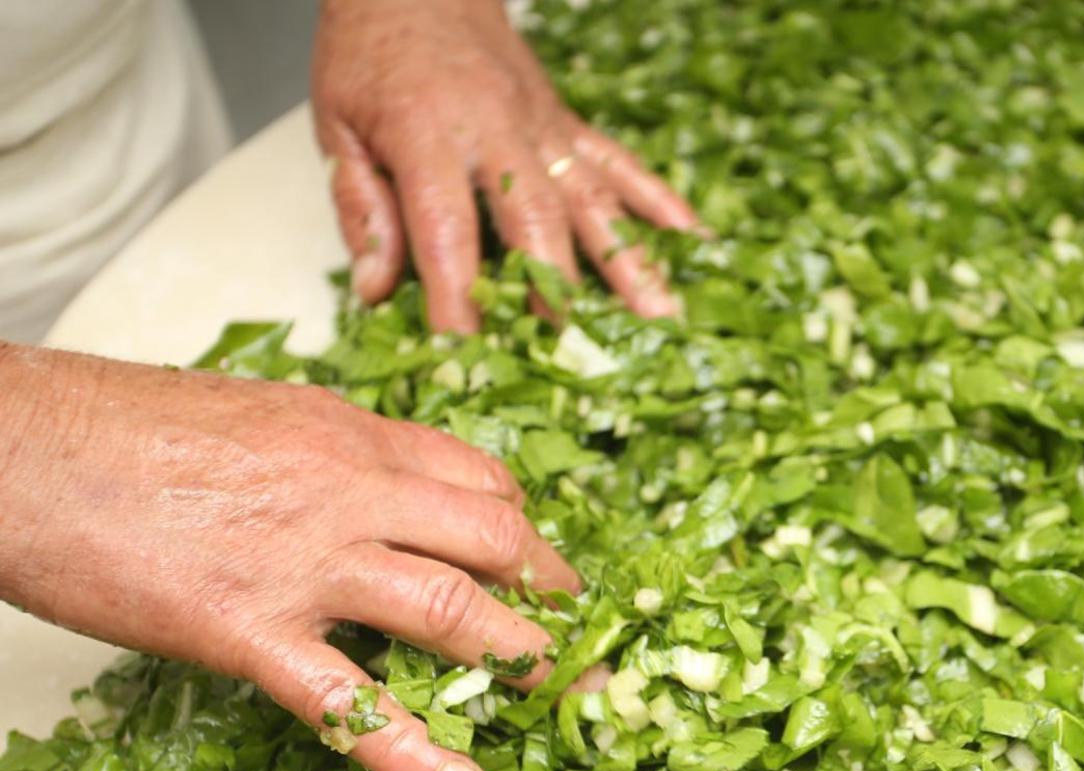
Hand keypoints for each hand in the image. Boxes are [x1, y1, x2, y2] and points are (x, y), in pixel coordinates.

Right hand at [0, 345, 579, 770]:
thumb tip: (381, 486)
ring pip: (449, 607)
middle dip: (548, 591)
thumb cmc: (122, 428)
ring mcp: (304, 561)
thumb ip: (332, 453)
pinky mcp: (246, 629)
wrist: (20, 447)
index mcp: (349, 433)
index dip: (522, 525)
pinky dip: (418, 752)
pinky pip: (353, 699)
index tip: (535, 564)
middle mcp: (348, 489)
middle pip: (492, 535)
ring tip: (559, 695)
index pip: (478, 477)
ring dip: (517, 657)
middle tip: (575, 633)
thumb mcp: (257, 413)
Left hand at [311, 0, 698, 330]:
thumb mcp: (337, 123)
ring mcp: (542, 126)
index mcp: (426, 133)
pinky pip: (620, 164)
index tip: (465, 354)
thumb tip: (374, 290)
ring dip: (630, 259)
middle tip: (575, 349)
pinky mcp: (568, 123)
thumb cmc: (369, 54)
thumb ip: (359, 205)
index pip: (445, 227)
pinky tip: (697, 242)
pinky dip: (661, 203)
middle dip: (558, 287)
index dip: (458, 295)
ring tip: (664, 315)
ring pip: (593, 197)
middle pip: (536, 216)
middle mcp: (496, 130)